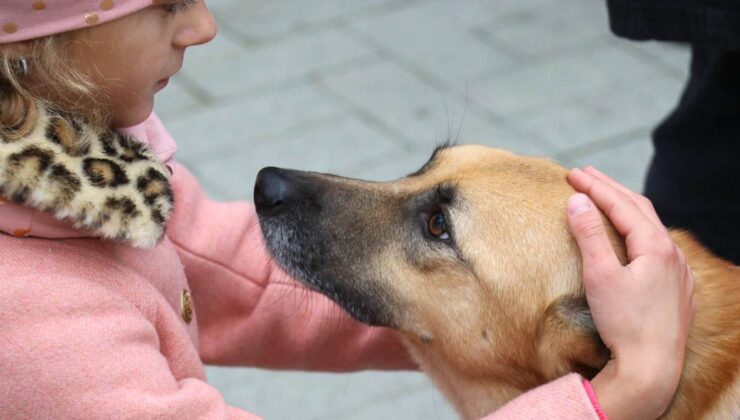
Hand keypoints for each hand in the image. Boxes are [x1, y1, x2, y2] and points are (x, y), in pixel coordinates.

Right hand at [566, 166, 695, 419]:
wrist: (652, 368)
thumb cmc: (623, 323)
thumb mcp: (599, 275)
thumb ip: (589, 234)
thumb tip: (577, 200)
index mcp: (655, 245)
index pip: (621, 204)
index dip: (595, 186)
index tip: (571, 173)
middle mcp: (673, 253)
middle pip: (640, 208)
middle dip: (611, 188)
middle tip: (586, 174)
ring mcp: (680, 272)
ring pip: (652, 227)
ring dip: (627, 207)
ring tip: (606, 197)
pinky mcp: (678, 289)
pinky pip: (659, 246)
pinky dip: (640, 229)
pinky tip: (633, 236)